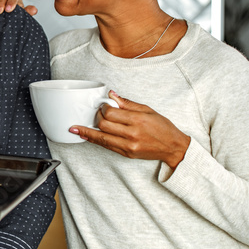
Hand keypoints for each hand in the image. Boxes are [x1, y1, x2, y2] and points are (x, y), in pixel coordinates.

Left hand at [71, 91, 190, 168]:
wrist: (173, 147)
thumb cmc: (163, 127)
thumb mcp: (147, 110)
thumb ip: (127, 103)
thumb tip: (112, 95)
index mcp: (137, 119)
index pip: (111, 113)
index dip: (103, 108)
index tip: (103, 106)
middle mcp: (132, 133)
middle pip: (104, 125)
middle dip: (96, 118)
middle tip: (95, 114)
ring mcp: (129, 146)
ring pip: (102, 138)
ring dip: (87, 133)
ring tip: (75, 129)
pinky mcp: (127, 154)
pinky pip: (107, 146)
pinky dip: (95, 141)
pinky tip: (87, 137)